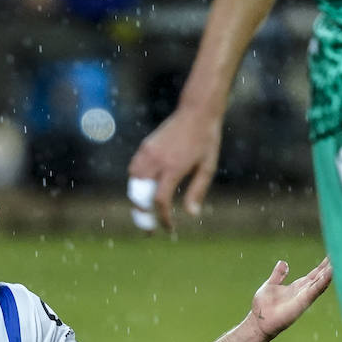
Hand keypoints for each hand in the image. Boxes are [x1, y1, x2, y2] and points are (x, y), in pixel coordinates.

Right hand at [127, 106, 223, 232]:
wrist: (196, 111)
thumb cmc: (206, 140)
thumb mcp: (207, 167)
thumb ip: (197, 191)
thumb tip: (191, 214)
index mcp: (174, 167)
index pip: (160, 200)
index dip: (162, 218)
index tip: (168, 228)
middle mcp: (157, 160)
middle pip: (140, 195)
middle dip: (142, 216)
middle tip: (148, 230)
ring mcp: (148, 152)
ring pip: (133, 183)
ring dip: (137, 200)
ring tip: (145, 213)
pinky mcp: (145, 147)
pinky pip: (134, 170)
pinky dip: (136, 184)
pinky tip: (144, 193)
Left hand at [247, 256, 332, 340]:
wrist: (259, 322)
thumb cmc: (263, 307)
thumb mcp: (271, 284)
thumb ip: (278, 274)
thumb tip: (283, 262)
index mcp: (298, 287)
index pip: (314, 274)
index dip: (323, 265)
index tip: (332, 255)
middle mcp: (303, 292)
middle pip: (321, 277)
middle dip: (330, 267)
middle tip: (341, 255)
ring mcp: (304, 297)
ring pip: (321, 283)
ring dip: (330, 273)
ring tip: (339, 263)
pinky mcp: (302, 302)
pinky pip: (315, 290)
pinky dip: (323, 282)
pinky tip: (330, 274)